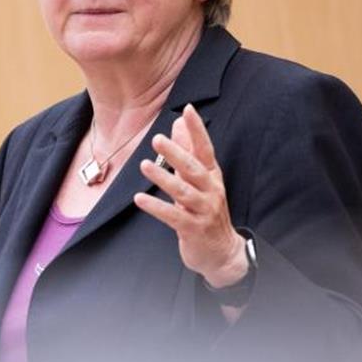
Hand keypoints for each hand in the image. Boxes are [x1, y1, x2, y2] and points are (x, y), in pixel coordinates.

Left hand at [134, 103, 247, 288]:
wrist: (221, 251)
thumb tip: (177, 124)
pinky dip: (156, 207)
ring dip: (163, 178)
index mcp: (212, 177)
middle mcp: (210, 191)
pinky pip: (173, 216)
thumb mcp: (199, 180)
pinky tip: (140, 199)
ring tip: (144, 165)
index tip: (187, 110)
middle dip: (177, 153)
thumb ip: (187, 153)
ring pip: (183, 192)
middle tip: (157, 138)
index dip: (197, 130)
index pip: (205, 149)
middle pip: (194, 169)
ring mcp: (203, 211)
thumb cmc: (206, 211)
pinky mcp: (193, 229)